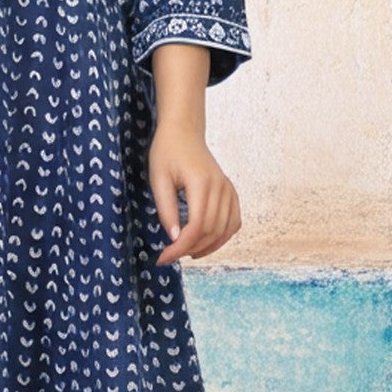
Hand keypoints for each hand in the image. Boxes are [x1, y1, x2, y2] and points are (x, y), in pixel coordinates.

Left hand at [148, 123, 242, 263]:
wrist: (183, 132)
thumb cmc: (167, 153)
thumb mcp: (158, 180)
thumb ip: (166, 210)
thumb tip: (174, 238)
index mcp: (201, 183)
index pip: (195, 226)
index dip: (180, 247)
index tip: (164, 258)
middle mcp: (220, 187)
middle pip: (210, 231)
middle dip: (189, 249)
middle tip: (169, 256)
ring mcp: (229, 190)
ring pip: (225, 230)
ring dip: (206, 247)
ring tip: (185, 252)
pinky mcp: (231, 192)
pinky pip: (234, 222)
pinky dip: (222, 237)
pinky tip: (205, 243)